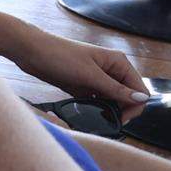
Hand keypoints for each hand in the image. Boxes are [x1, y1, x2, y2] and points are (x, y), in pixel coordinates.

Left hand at [15, 27, 147, 117]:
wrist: (29, 51)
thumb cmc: (59, 55)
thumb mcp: (89, 75)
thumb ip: (115, 89)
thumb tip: (141, 99)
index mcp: (118, 62)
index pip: (140, 90)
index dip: (135, 106)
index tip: (121, 119)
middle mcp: (111, 70)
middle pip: (128, 97)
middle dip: (122, 110)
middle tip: (108, 120)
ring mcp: (97, 78)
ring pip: (113, 100)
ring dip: (109, 110)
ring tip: (97, 117)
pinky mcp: (84, 85)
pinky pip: (97, 101)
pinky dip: (96, 108)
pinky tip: (89, 113)